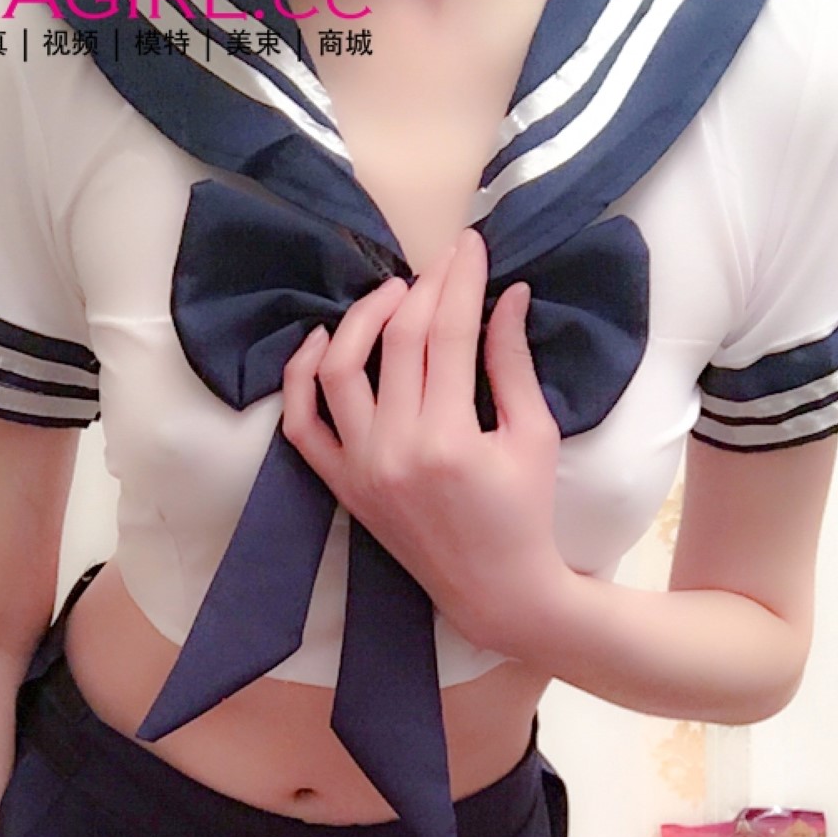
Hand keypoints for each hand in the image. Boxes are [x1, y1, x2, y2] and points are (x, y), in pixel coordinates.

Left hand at [279, 225, 566, 648]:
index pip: (448, 333)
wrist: (496, 591)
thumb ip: (513, 362)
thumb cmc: (526, 515)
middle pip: (398, 340)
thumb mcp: (535, 436)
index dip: (461, 279)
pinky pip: (303, 426)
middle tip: (443, 263)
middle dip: (423, 287)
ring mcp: (362, 470)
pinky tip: (323, 341)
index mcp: (451, 440)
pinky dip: (303, 378)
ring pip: (339, 370)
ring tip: (392, 295)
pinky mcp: (343, 487)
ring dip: (362, 319)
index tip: (471, 245)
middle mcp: (396, 450)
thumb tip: (508, 294)